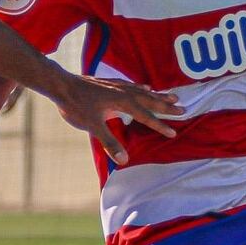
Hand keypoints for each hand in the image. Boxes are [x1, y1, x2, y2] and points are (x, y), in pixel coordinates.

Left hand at [49, 75, 179, 163]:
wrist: (61, 85)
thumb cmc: (76, 105)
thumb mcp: (93, 127)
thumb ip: (110, 143)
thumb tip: (124, 160)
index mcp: (123, 103)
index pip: (146, 117)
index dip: (160, 126)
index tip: (174, 133)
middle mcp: (124, 92)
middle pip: (150, 100)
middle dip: (167, 106)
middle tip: (184, 109)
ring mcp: (117, 86)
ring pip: (143, 92)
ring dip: (159, 96)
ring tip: (173, 96)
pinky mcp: (109, 84)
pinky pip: (132, 86)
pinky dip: (141, 88)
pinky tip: (145, 87)